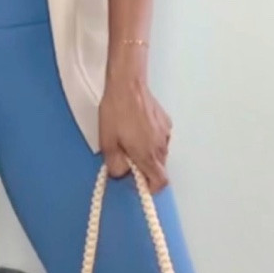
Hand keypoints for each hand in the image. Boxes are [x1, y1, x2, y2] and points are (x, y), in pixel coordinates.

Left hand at [99, 67, 172, 192]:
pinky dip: (151, 139)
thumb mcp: (107, 142)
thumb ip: (115, 164)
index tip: (139, 183)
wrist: (127, 84)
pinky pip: (160, 138)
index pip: (161, 182)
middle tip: (126, 155)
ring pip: (159, 152)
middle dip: (144, 167)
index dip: (151, 188)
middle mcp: (161, 146)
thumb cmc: (115, 112)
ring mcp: (166, 133)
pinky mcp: (166, 121)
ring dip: (147, 152)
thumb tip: (121, 172)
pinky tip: (137, 127)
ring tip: (130, 138)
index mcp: (148, 155)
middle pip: (158, 168)